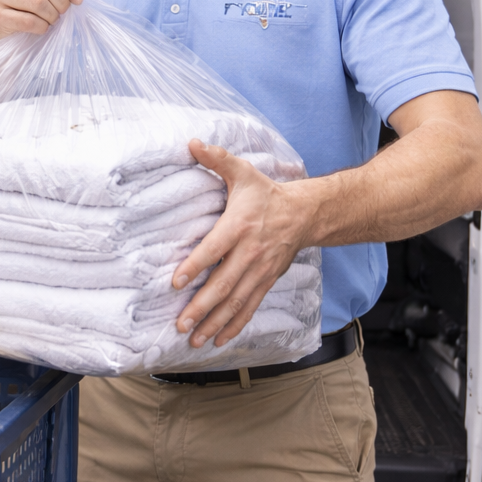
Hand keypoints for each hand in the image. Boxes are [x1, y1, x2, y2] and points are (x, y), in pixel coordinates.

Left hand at [172, 140, 309, 347]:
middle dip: (202, 306)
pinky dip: (234, 325)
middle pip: (224, 283)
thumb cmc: (265, 193)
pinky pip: (250, 307)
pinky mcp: (266, 281)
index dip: (196, 265)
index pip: (214, 249)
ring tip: (194, 339)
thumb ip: (216, 159)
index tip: (175, 282)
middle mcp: (251, 252)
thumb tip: (191, 142)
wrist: (305, 213)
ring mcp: (260, 271)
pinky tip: (218, 340)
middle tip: (180, 323)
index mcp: (240, 225)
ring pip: (236, 301)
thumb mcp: (242, 172)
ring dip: (214, 322)